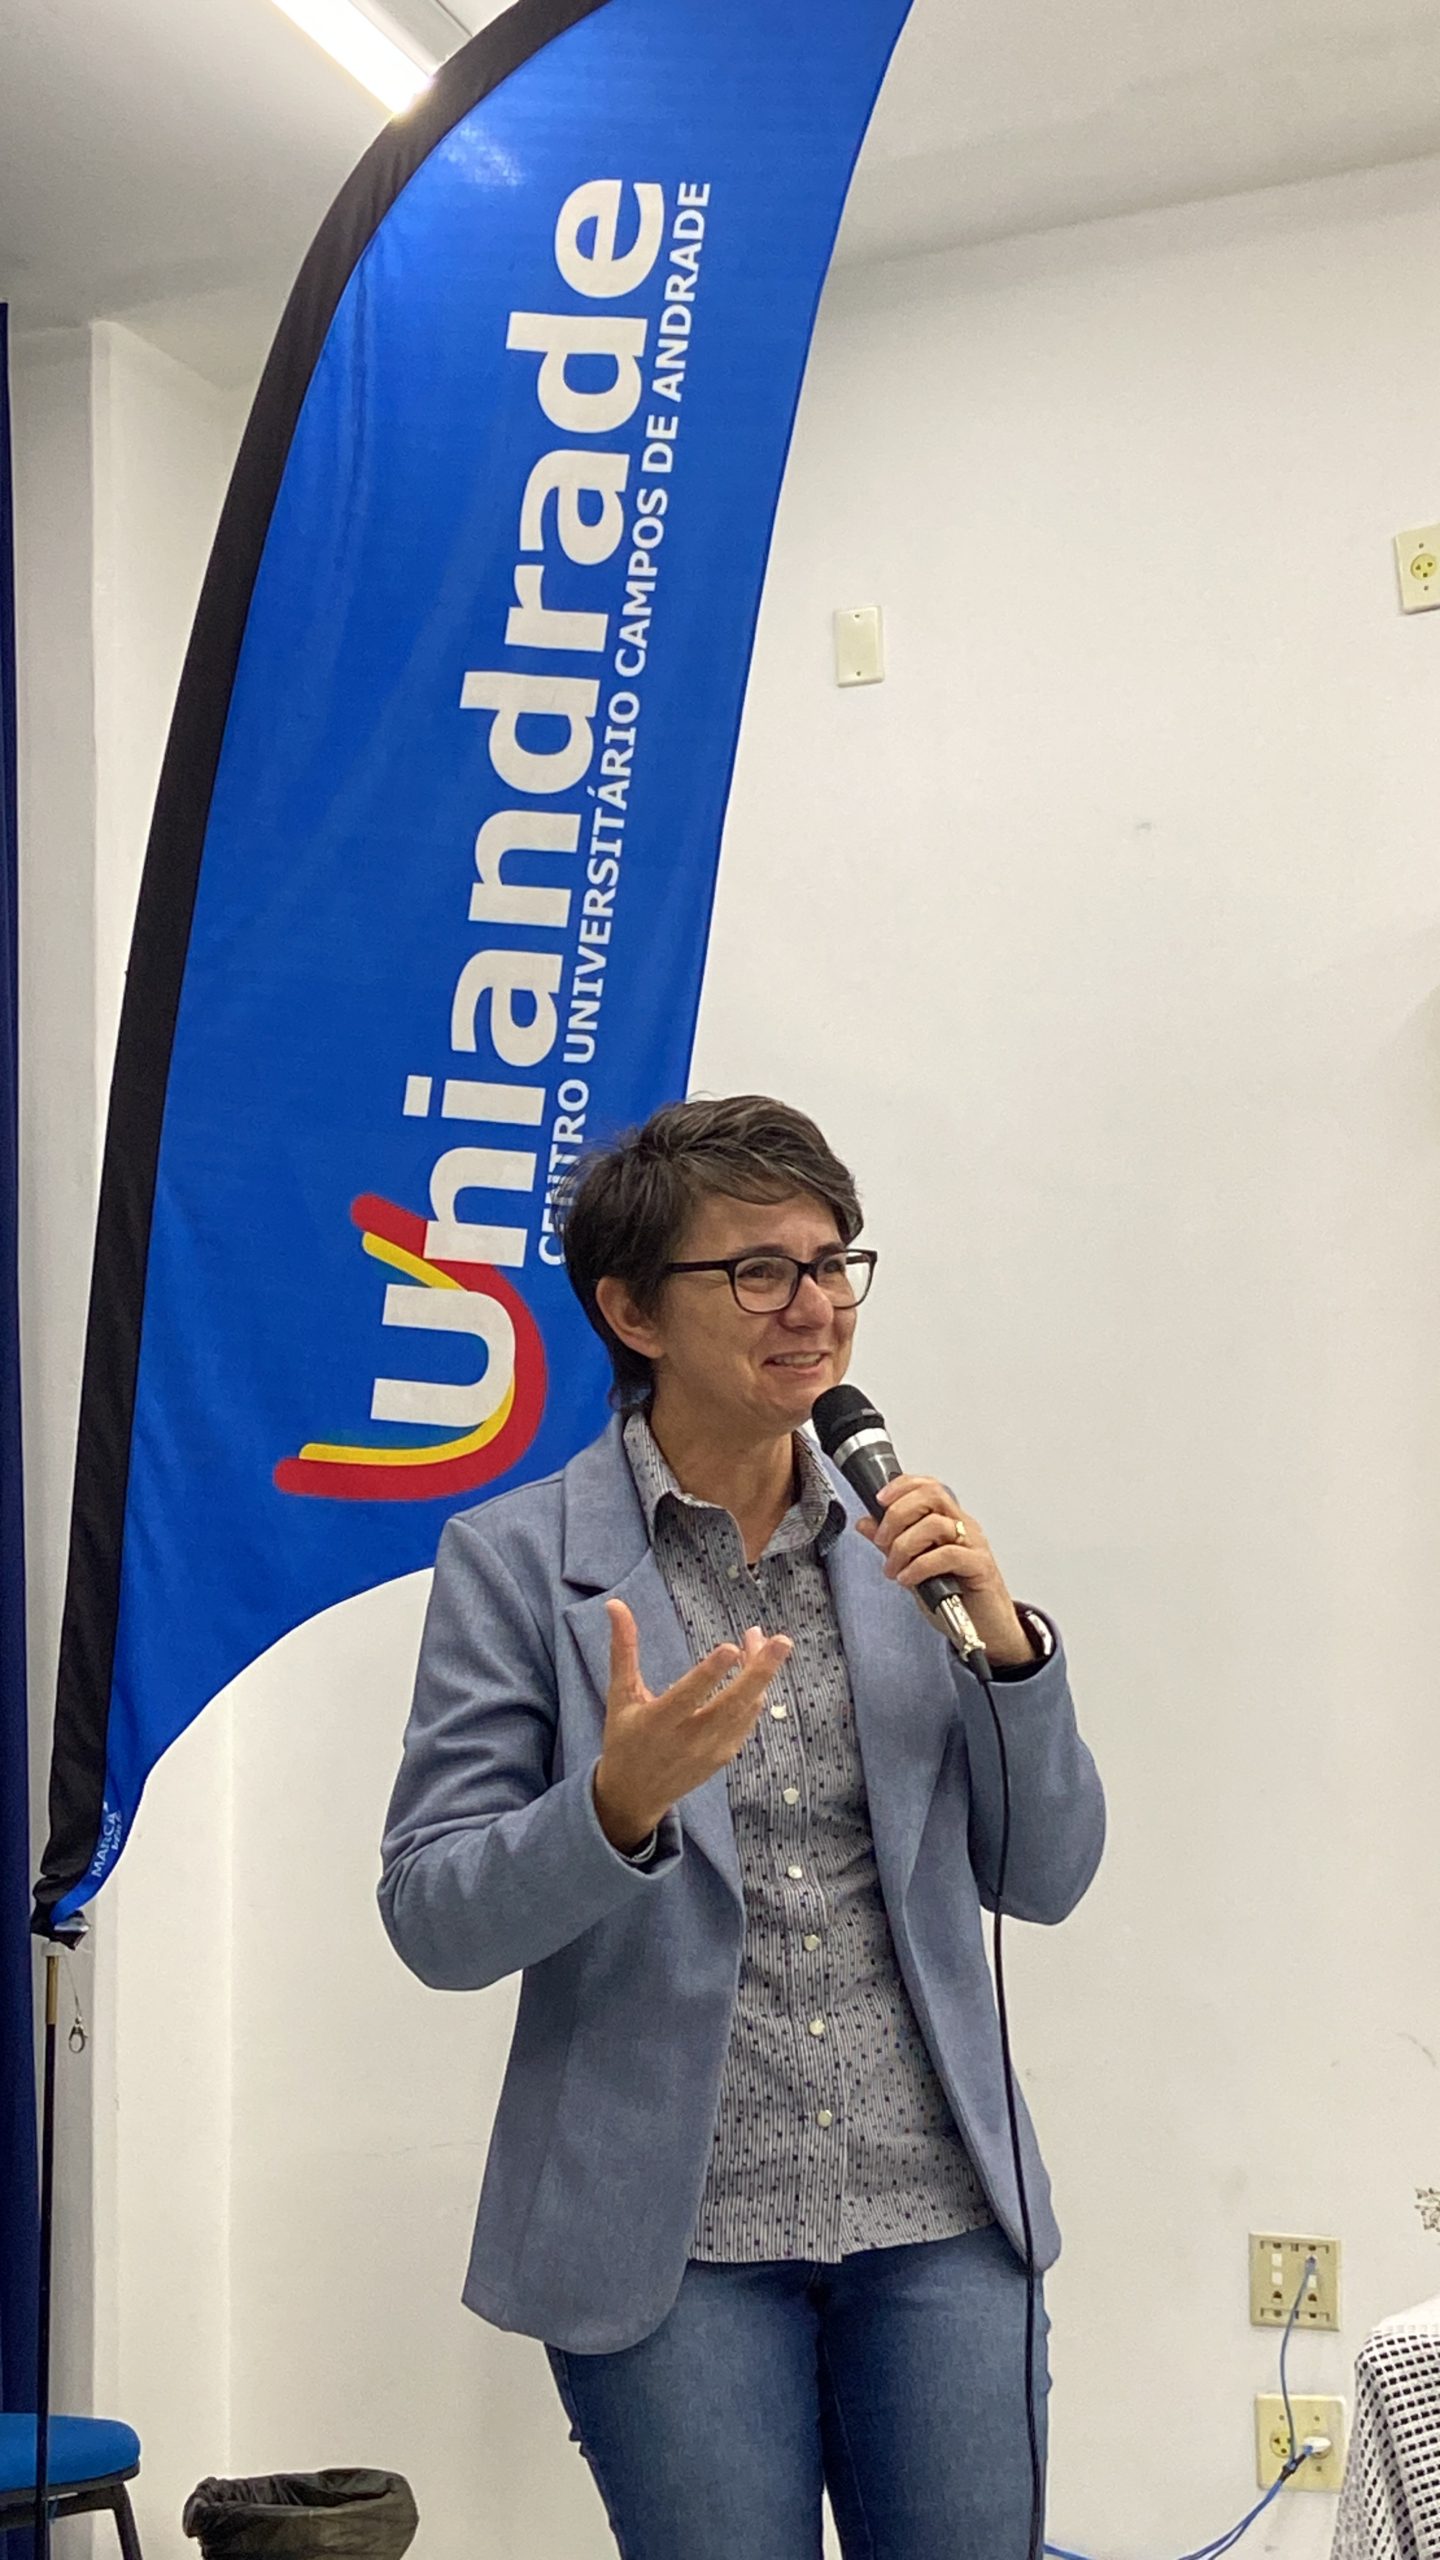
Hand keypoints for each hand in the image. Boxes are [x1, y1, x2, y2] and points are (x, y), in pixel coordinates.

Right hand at [593, 1601, 792, 1851]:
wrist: (634, 1796)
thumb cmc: (624, 1738)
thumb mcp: (619, 1695)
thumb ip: (623, 1649)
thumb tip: (616, 1604)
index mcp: (657, 1723)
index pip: (688, 1697)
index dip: (709, 1673)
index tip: (731, 1647)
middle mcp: (688, 1740)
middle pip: (732, 1705)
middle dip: (760, 1671)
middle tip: (781, 1641)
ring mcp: (710, 1751)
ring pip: (745, 1711)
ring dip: (760, 1675)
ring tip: (765, 1641)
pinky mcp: (724, 1757)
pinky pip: (747, 1721)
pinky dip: (755, 1694)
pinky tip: (755, 1669)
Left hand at [856, 1475, 1034, 1668]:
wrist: (987, 1629)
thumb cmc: (956, 1597)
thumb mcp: (914, 1567)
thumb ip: (892, 1543)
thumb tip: (866, 1523)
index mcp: (950, 1521)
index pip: (928, 1486)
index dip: (902, 1486)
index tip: (879, 1500)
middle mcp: (964, 1527)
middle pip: (931, 1496)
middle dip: (897, 1514)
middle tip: (881, 1540)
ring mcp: (974, 1545)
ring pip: (935, 1524)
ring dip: (904, 1545)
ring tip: (893, 1568)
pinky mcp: (979, 1566)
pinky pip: (947, 1555)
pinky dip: (920, 1565)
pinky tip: (908, 1578)